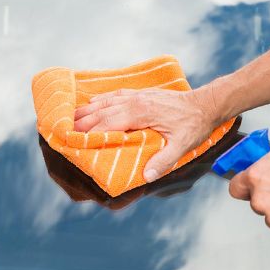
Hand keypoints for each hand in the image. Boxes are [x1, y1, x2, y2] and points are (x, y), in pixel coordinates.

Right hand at [74, 84, 219, 181]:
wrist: (205, 104)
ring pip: (106, 102)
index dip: (91, 133)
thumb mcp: (183, 145)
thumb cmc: (194, 125)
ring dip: (87, 110)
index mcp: (141, 112)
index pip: (109, 123)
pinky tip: (92, 104)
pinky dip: (101, 100)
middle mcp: (135, 101)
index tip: (75, 141)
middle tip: (64, 132)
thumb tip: (146, 176)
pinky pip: (115, 95)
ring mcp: (137, 95)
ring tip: (70, 119)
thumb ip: (164, 160)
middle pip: (102, 111)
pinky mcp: (141, 94)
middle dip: (82, 122)